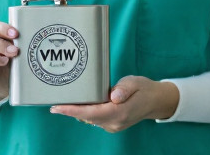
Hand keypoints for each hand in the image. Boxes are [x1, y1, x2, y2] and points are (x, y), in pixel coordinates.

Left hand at [50, 76, 179, 132]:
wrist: (156, 101)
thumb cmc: (144, 89)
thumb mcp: (135, 83)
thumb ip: (124, 89)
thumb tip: (113, 96)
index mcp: (120, 112)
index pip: (92, 113)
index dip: (73, 111)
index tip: (57, 108)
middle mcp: (115, 122)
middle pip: (87, 117)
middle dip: (70, 111)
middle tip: (53, 102)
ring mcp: (114, 125)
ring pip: (90, 119)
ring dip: (76, 112)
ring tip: (61, 102)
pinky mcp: (113, 123)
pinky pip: (95, 119)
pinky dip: (85, 112)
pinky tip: (77, 104)